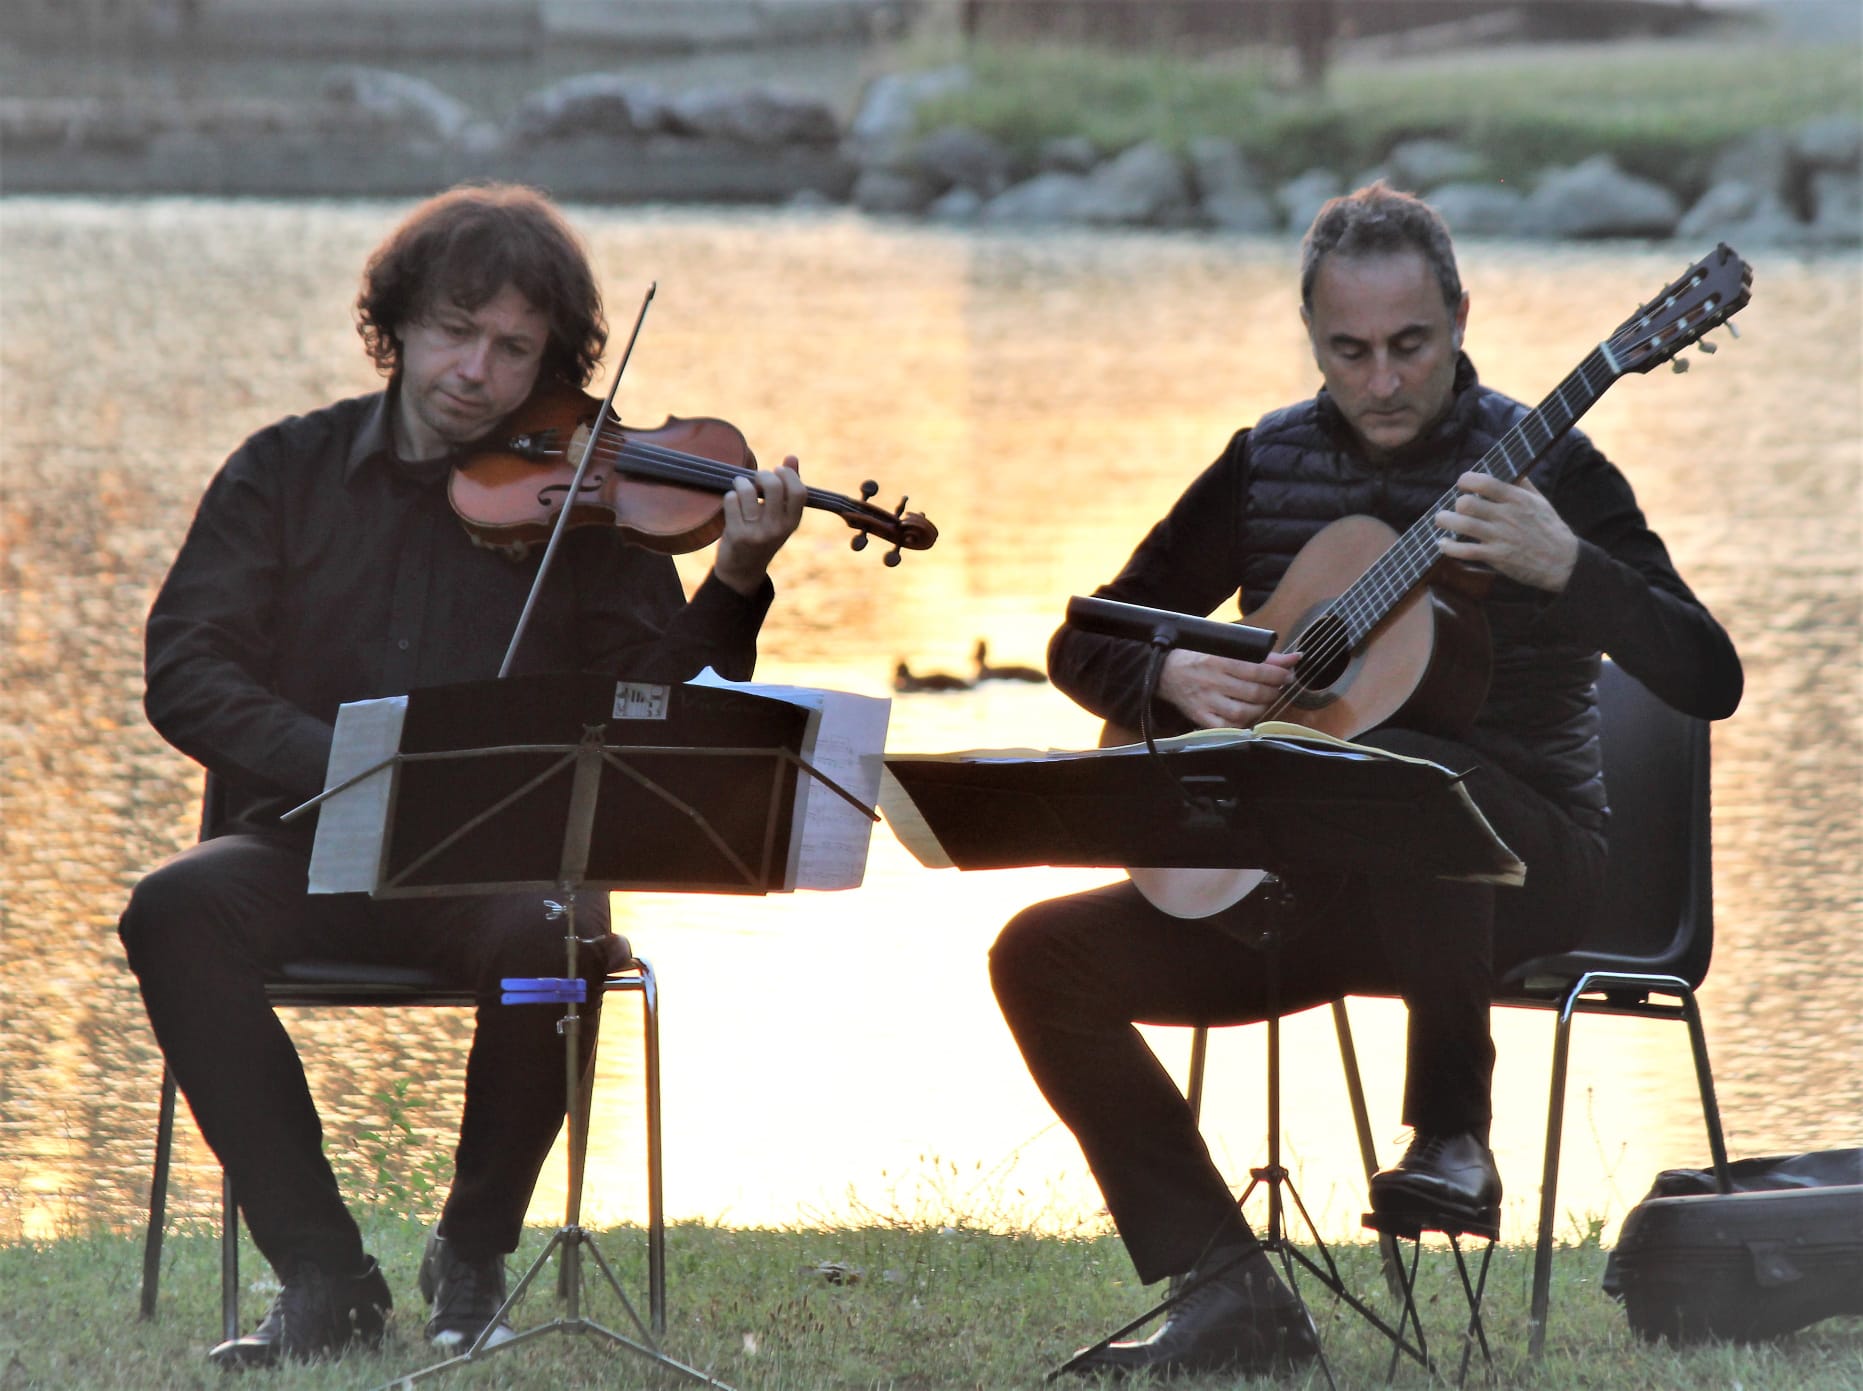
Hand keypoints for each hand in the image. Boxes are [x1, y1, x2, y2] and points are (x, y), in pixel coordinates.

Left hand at [713, 456, 805, 594]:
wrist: (743, 569)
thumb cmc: (763, 535)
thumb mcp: (781, 516)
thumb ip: (788, 488)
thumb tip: (792, 457)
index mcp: (792, 522)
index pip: (799, 491)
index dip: (788, 474)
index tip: (778, 470)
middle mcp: (778, 529)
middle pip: (774, 486)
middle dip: (763, 474)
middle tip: (757, 477)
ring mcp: (757, 533)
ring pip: (748, 491)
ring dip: (741, 483)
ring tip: (740, 485)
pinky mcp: (737, 535)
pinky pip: (731, 501)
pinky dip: (730, 496)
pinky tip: (732, 501)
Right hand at [1156, 647, 1301, 728]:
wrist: (1164, 671)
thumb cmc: (1199, 656)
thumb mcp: (1226, 647)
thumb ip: (1260, 654)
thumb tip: (1294, 659)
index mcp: (1219, 659)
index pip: (1257, 670)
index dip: (1278, 675)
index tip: (1286, 675)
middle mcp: (1212, 681)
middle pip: (1254, 692)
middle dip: (1274, 691)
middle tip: (1278, 687)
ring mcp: (1206, 701)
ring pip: (1243, 712)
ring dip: (1262, 708)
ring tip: (1264, 700)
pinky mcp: (1200, 716)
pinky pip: (1226, 727)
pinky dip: (1242, 723)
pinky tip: (1247, 714)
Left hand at [1435, 473, 1577, 591]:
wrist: (1562, 562)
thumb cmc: (1550, 529)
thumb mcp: (1540, 501)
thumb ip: (1523, 484)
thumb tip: (1510, 467)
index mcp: (1517, 499)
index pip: (1485, 483)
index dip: (1467, 480)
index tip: (1462, 483)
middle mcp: (1506, 516)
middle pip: (1467, 504)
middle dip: (1456, 504)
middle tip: (1456, 508)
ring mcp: (1500, 537)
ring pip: (1462, 525)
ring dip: (1445, 521)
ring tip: (1441, 520)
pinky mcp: (1496, 556)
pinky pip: (1465, 550)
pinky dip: (1449, 547)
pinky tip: (1443, 544)